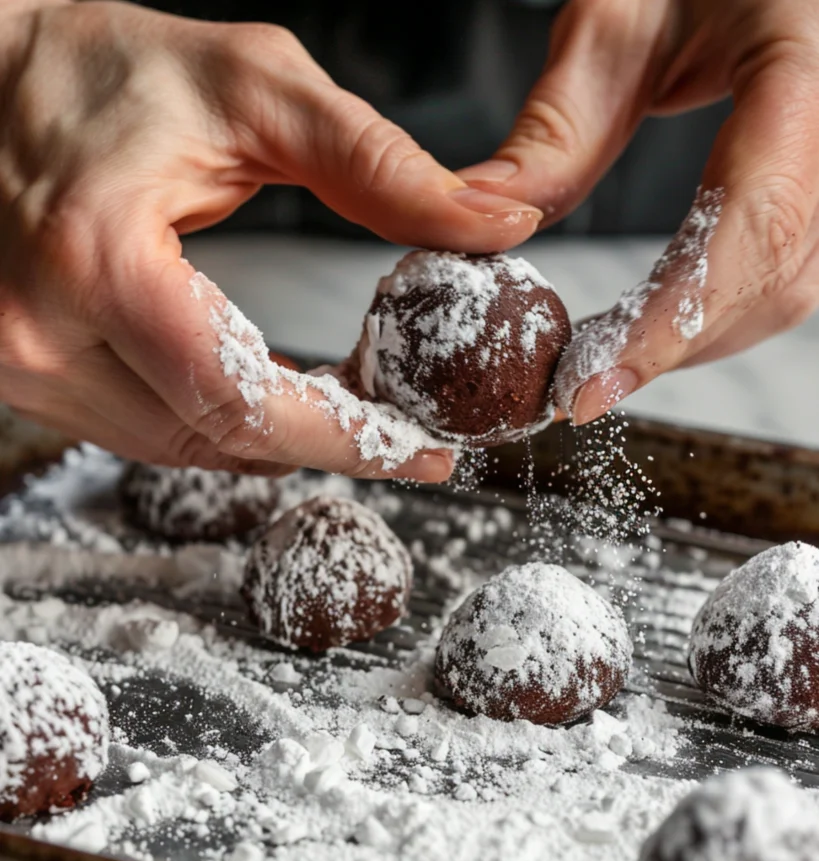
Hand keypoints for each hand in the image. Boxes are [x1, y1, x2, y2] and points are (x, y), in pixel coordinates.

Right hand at [0, 1, 543, 479]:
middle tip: (400, 430)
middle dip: (321, 442)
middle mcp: (41, 337)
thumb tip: (489, 223)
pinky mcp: (23, 377)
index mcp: (95, 261)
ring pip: (182, 449)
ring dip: (271, 436)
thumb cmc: (92, 71)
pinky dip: (216, 421)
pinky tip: (264, 394)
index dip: (347, 438)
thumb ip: (375, 165)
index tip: (423, 452)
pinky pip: (145, 430)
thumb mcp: (247, 89)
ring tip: (344, 408)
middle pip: (218, 443)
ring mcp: (22, 369)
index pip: (245, 400)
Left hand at [459, 0, 818, 423]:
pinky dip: (715, 313)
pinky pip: (790, 271)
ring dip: (693, 340)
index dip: (671, 320)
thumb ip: (558, 132)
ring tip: (606, 360)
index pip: (753, 218)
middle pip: (778, 273)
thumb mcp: (613, 25)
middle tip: (579, 387)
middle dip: (673, 344)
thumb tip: (485, 225)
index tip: (589, 389)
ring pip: (791, 288)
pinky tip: (656, 324)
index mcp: (803, 60)